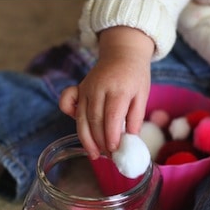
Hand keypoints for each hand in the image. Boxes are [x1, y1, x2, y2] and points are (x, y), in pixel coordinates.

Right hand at [59, 26, 154, 158]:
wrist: (123, 53)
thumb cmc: (135, 76)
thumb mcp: (143, 95)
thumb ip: (136, 117)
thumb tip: (131, 139)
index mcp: (118, 89)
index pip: (111, 116)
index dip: (111, 135)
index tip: (114, 150)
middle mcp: (98, 89)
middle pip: (94, 120)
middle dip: (100, 141)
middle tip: (108, 156)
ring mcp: (86, 88)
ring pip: (81, 117)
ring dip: (86, 138)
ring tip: (95, 154)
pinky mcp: (79, 88)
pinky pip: (67, 102)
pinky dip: (69, 115)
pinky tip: (80, 129)